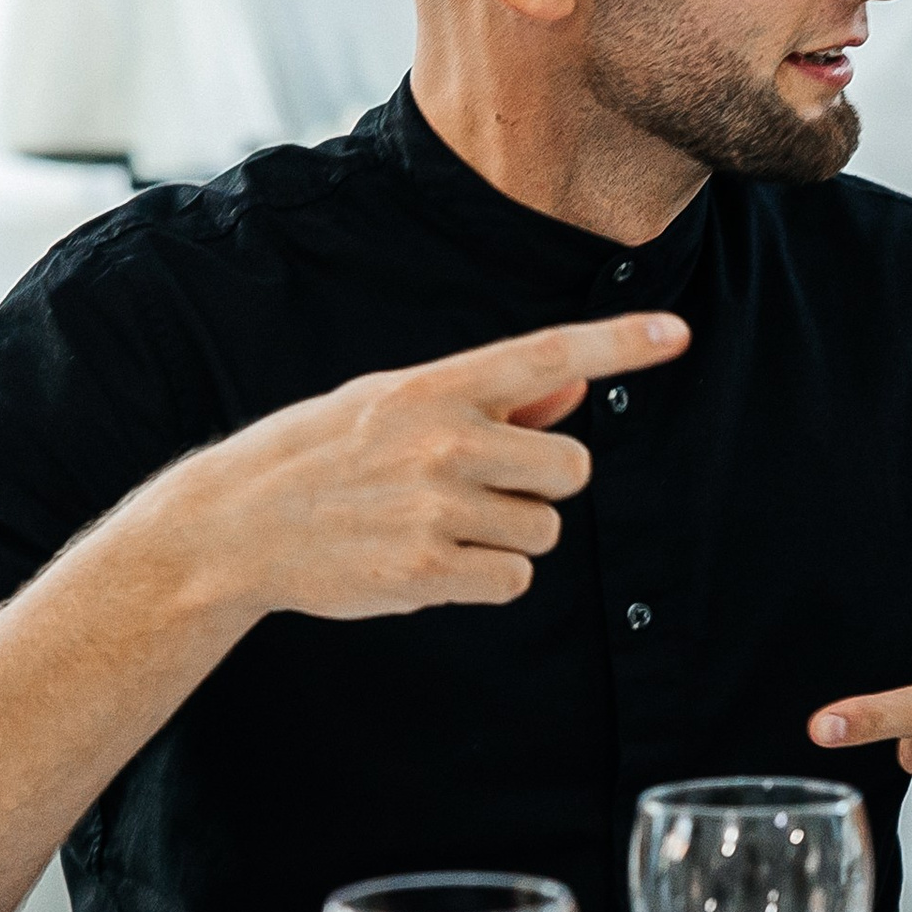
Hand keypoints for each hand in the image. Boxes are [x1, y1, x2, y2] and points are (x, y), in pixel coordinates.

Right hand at [175, 311, 689, 622]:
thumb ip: (492, 400)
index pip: (546, 354)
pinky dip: (486, 578)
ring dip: (509, 535)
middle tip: (480, 487)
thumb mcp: (396, 404)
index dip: (619, 343)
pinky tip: (430, 561)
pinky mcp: (427, 571)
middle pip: (570, 468)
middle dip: (542, 484)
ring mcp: (437, 508)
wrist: (234, 525)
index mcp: (435, 388)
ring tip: (439, 526)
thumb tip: (575, 387)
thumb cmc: (323, 457)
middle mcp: (443, 441)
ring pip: (544, 530)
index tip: (677, 333)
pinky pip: (514, 579)